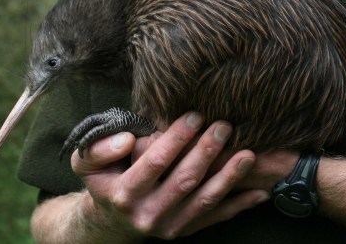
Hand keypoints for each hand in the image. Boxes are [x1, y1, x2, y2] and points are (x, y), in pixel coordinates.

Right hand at [71, 112, 269, 239]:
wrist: (111, 220)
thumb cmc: (103, 180)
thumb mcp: (85, 163)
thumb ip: (98, 149)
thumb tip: (127, 140)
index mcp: (124, 193)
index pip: (155, 162)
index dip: (176, 138)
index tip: (194, 115)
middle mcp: (148, 214)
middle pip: (184, 180)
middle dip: (207, 151)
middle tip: (225, 126)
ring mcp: (169, 226)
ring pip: (204, 201)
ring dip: (229, 177)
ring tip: (248, 154)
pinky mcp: (185, 231)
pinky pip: (215, 218)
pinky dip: (239, 206)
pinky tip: (260, 192)